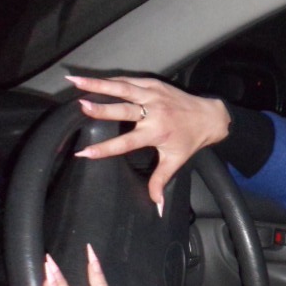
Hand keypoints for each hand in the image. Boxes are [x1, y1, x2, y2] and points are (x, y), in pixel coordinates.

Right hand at [66, 75, 230, 211]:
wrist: (210, 116)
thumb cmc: (190, 140)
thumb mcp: (175, 161)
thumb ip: (160, 180)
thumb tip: (156, 205)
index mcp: (156, 133)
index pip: (126, 142)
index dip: (105, 149)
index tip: (84, 153)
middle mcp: (154, 113)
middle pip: (123, 109)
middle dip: (101, 108)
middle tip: (81, 106)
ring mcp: (153, 95)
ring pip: (123, 88)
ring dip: (98, 84)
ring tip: (75, 81)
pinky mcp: (154, 84)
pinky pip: (129, 81)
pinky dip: (110, 80)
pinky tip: (92, 80)